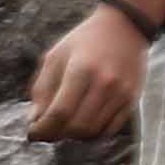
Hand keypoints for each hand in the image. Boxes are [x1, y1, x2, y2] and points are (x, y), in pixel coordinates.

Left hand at [28, 0, 148, 139]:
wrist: (124, 27)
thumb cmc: (83, 42)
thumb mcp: (55, 57)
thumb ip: (42, 89)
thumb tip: (35, 121)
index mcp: (81, 70)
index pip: (60, 112)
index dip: (43, 129)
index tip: (32, 133)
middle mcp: (105, 83)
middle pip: (77, 126)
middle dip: (57, 134)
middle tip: (47, 131)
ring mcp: (121, 93)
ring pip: (93, 132)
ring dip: (73, 136)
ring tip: (63, 126)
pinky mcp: (131, 100)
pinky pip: (110, 129)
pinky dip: (92, 134)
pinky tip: (82, 125)